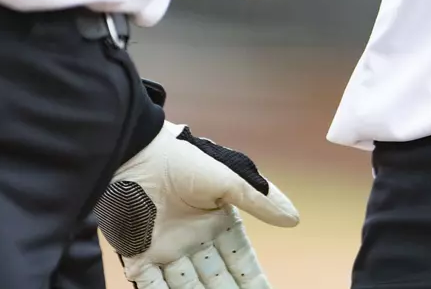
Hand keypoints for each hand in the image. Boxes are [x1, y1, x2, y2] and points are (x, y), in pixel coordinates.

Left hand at [95, 121, 298, 288]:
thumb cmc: (182, 160)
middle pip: (217, 278)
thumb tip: (294, 219)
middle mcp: (195, 240)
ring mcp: (167, 250)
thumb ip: (259, 200)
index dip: (252, 279)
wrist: (136, 154)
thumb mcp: (228, 178)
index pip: (240, 259)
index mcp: (217, 222)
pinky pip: (153, 285)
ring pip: (188, 286)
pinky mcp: (140, 255)